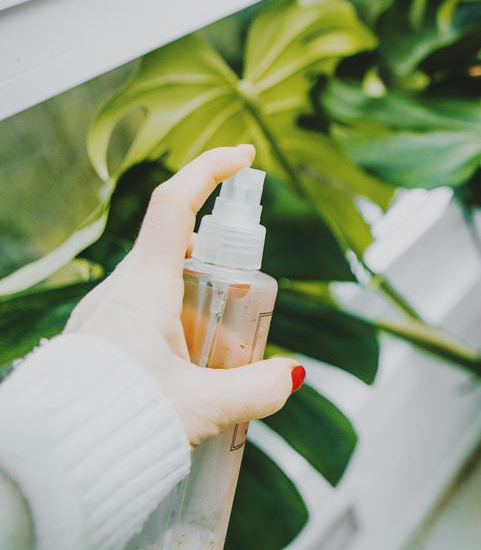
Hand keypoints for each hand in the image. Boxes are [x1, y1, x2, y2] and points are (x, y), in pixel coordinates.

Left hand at [64, 145, 299, 445]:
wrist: (52, 464)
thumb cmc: (118, 425)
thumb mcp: (201, 407)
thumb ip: (255, 390)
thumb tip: (290, 376)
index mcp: (143, 286)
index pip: (175, 204)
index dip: (211, 169)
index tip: (244, 155)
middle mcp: (120, 291)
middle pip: (179, 252)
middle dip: (221, 270)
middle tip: (247, 312)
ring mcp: (105, 315)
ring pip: (162, 289)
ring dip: (199, 308)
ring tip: (218, 363)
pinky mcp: (98, 342)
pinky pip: (144, 317)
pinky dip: (176, 331)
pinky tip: (188, 377)